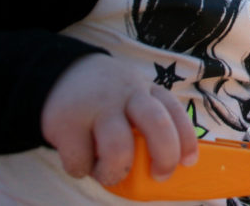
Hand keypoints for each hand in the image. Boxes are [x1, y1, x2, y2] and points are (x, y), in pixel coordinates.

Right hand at [40, 53, 197, 185]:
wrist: (61, 74)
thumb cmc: (107, 99)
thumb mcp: (135, 97)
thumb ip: (150, 122)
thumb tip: (169, 165)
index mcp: (147, 90)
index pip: (175, 112)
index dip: (186, 140)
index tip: (188, 162)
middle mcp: (127, 94)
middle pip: (157, 124)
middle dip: (165, 156)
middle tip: (160, 175)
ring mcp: (97, 107)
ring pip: (118, 149)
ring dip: (116, 171)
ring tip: (108, 172)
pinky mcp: (67, 122)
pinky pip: (81, 161)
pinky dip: (83, 170)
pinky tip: (81, 159)